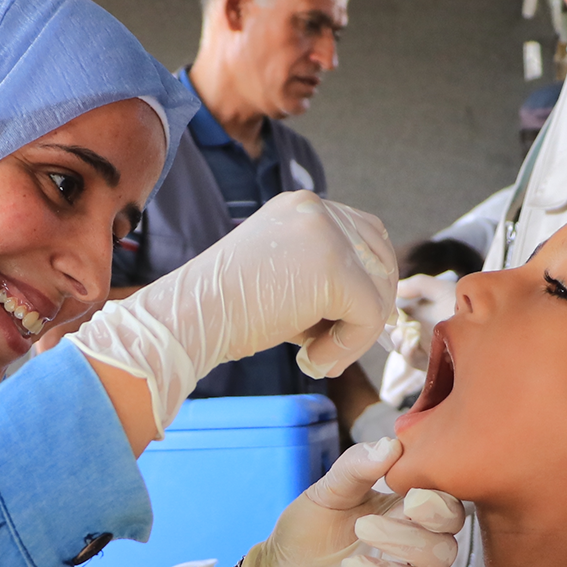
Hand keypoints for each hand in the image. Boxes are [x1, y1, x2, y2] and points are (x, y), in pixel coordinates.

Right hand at [68, 191, 395, 433]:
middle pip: (381, 259)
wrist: (185, 319)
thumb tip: (375, 302)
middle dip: (366, 310)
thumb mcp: (280, 275)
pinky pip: (370, 315)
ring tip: (315, 356)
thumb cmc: (222, 310)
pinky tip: (310, 360)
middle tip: (329, 348)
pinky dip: (348, 347)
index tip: (337, 325)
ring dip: (355, 334)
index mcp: (302, 205)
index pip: (366, 236)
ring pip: (379, 290)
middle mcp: (317, 208)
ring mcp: (326, 233)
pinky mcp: (333, 269)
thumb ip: (322, 275)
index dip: (365, 284)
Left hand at [236, 438, 464, 566]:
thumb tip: (391, 444)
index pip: (448, 511)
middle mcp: (416, 555)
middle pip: (444, 550)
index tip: (410, 499)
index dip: (439, 506)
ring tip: (349, 564)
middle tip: (363, 528)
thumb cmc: (309, 530)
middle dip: (408, 539)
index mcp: (409, 518)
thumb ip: (357, 467)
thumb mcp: (327, 492)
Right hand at [392, 272, 458, 370]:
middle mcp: (421, 333)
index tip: (389, 309)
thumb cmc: (465, 303)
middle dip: (391, 330)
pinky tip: (412, 342)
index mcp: (420, 316)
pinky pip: (413, 360)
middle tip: (394, 324)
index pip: (396, 318)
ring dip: (398, 341)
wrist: (484, 319)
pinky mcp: (432, 361)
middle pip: (395, 335)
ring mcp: (426, 348)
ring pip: (401, 348)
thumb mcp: (439, 289)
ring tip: (404, 332)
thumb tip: (396, 288)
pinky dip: (408, 351)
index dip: (389, 315)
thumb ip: (418, 285)